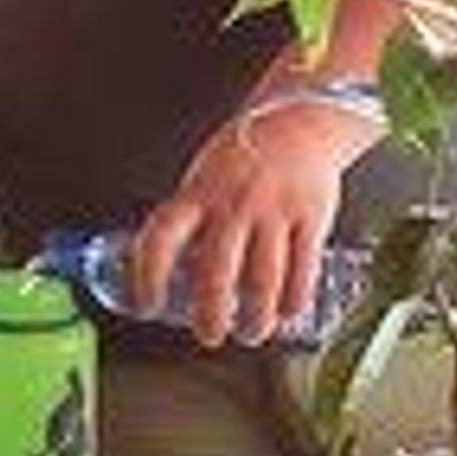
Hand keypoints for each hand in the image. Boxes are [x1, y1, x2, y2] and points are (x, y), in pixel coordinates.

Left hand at [130, 93, 373, 344]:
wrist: (299, 119)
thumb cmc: (246, 155)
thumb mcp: (203, 178)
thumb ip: (190, 221)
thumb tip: (169, 274)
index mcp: (197, 194)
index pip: (159, 239)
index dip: (148, 277)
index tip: (147, 306)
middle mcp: (232, 204)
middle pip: (214, 274)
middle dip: (210, 316)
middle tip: (209, 336)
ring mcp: (273, 211)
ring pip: (262, 281)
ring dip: (255, 319)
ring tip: (252, 333)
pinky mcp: (310, 217)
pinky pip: (302, 270)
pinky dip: (293, 300)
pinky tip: (287, 311)